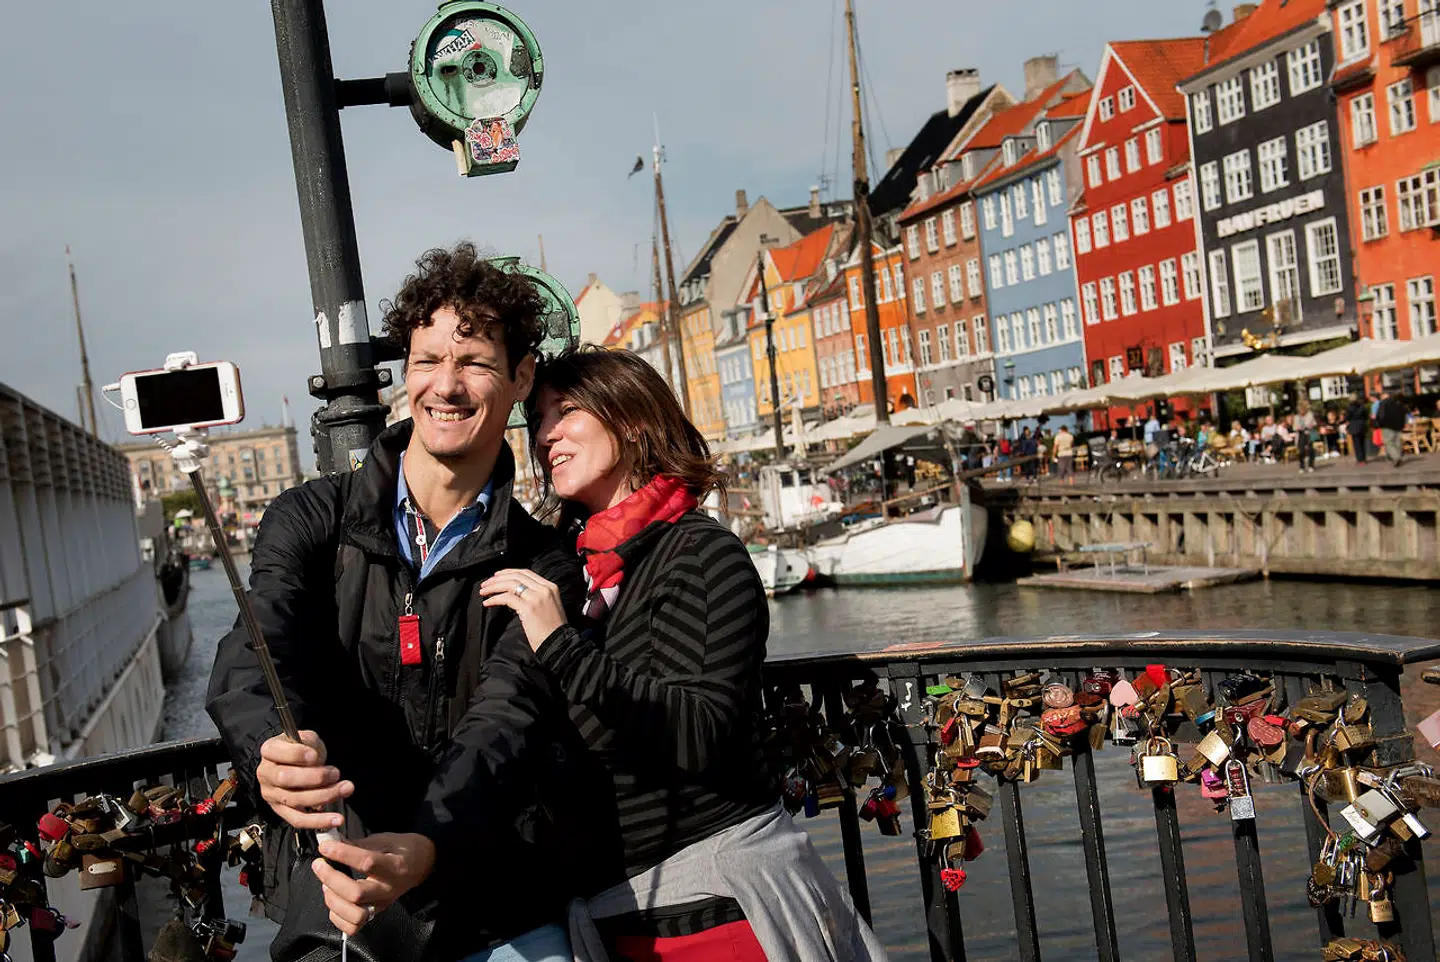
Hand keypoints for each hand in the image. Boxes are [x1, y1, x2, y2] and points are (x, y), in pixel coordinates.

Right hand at [256, 730, 351, 830]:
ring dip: (324, 796)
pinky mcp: (281, 811)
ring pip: (295, 800)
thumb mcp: (306, 739)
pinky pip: (298, 820)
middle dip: (315, 777)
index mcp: (269, 751)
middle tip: (335, 773)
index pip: (278, 753)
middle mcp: (266, 773)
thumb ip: (311, 747)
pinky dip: (318, 821)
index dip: (297, 755)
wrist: (291, 763)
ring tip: (345, 789)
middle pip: (285, 779)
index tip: (314, 756)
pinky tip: (336, 819)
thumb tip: (317, 764)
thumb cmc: (301, 749)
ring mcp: (272, 794)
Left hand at [312, 833, 435, 934]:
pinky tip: (334, 899)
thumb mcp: (385, 839)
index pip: (366, 862)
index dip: (342, 854)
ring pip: (354, 914)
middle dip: (331, 879)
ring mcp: (382, 904)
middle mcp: (388, 889)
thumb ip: (359, 844)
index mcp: (394, 866)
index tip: (325, 846)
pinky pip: (354, 926)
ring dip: (334, 900)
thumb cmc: (402, 849)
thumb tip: (333, 842)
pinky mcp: (376, 913)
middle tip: (319, 865)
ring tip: (326, 884)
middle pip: (356, 893)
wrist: (422, 864)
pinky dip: (337, 916)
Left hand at [478, 569, 566, 650]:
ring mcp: (536, 598)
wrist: (559, 643)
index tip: (497, 576)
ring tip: (483, 592)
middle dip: (498, 578)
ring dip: (494, 587)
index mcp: (550, 587)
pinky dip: (494, 599)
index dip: (509, 572)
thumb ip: (537, 596)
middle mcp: (544, 589)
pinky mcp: (528, 608)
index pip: (526, 573)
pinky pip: (506, 598)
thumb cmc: (552, 629)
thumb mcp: (549, 606)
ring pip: (510, 584)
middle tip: (486, 584)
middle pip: (516, 576)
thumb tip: (516, 593)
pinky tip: (487, 603)